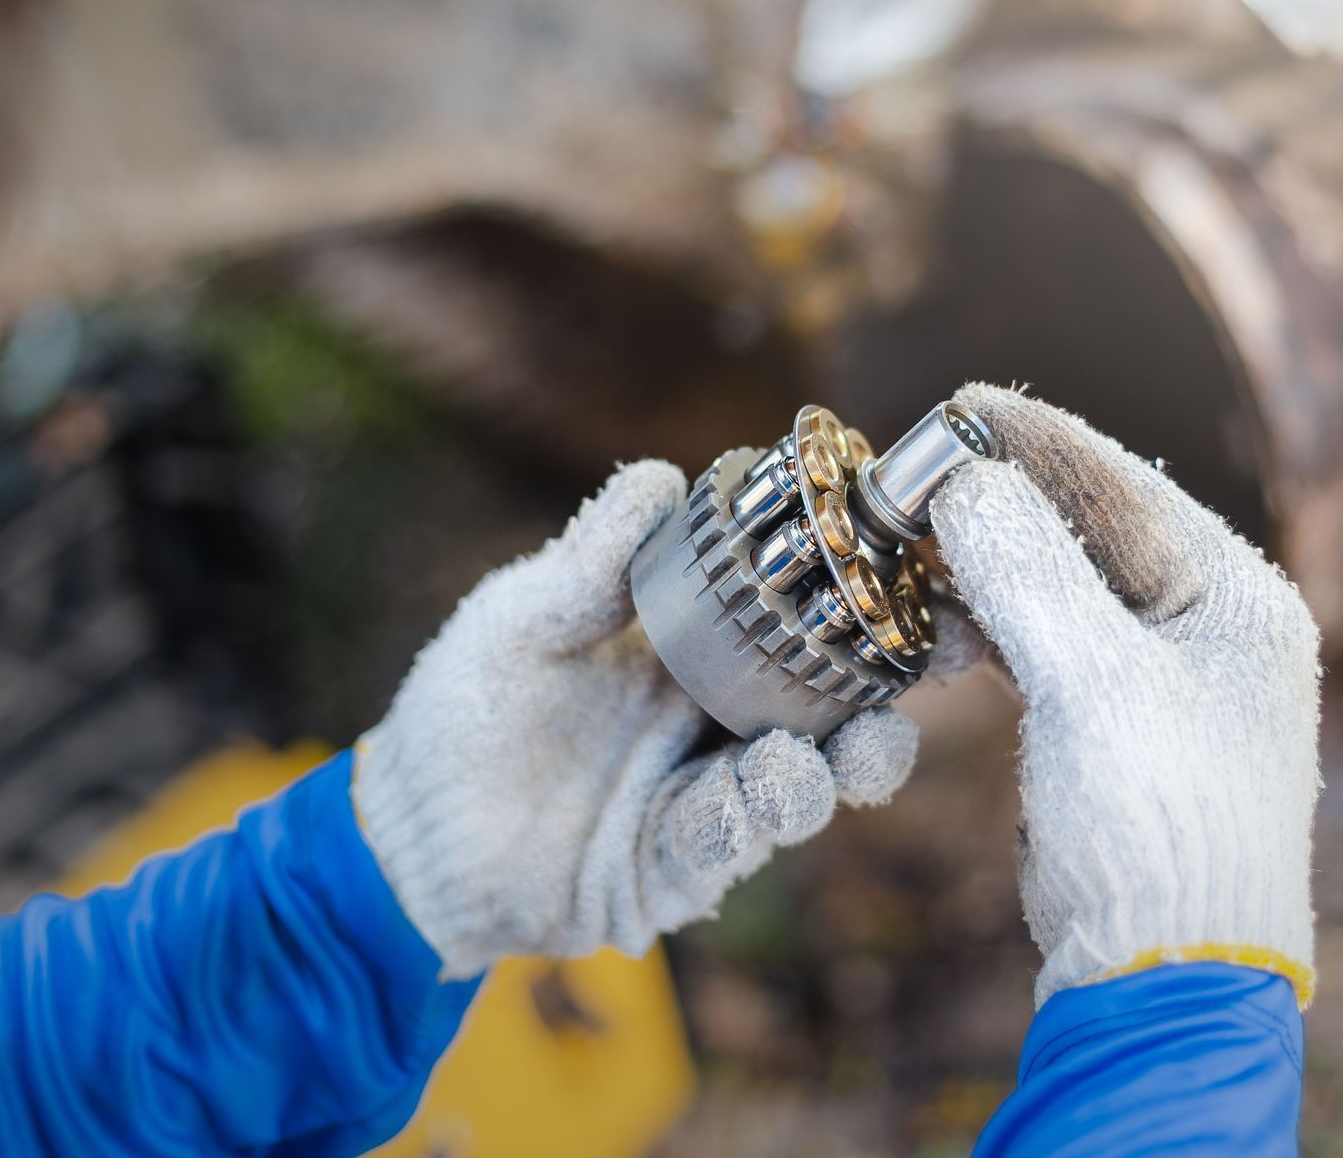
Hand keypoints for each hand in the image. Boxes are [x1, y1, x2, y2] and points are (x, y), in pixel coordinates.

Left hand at [352, 462, 918, 977]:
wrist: (405, 834)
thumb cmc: (463, 707)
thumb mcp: (525, 618)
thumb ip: (596, 562)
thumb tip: (665, 477)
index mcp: (694, 650)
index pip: (797, 619)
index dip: (862, 599)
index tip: (922, 568)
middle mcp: (717, 722)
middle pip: (833, 703)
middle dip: (893, 690)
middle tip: (937, 662)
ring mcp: (704, 794)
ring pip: (807, 777)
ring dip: (846, 761)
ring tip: (853, 746)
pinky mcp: (677, 866)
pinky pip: (736, 836)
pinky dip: (766, 808)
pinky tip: (782, 779)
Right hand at [929, 386, 1321, 1006]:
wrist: (1164, 976)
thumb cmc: (1158, 827)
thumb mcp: (1094, 684)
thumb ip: (1031, 571)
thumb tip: (966, 480)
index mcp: (1240, 600)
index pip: (1127, 488)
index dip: (1037, 443)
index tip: (956, 406)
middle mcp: (1211, 629)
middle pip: (1092, 529)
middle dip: (1004, 498)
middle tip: (918, 467)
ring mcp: (1163, 681)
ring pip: (1062, 586)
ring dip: (989, 560)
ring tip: (913, 532)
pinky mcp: (1113, 728)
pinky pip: (1045, 643)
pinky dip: (990, 622)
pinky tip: (940, 612)